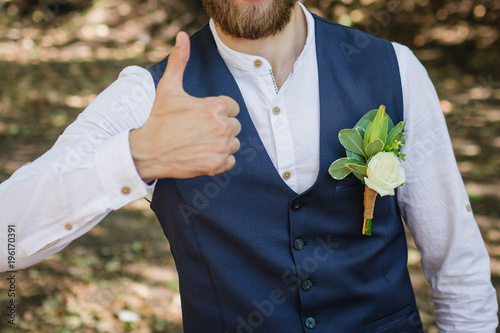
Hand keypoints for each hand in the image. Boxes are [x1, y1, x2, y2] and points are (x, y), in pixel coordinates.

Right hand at [129, 32, 240, 182]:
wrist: (148, 151)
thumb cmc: (159, 119)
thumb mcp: (169, 88)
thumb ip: (180, 61)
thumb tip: (182, 36)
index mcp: (216, 107)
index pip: (231, 107)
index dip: (216, 111)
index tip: (199, 116)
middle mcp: (224, 126)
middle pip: (234, 125)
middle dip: (219, 127)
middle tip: (197, 130)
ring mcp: (222, 147)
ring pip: (233, 143)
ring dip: (221, 143)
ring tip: (199, 142)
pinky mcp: (219, 165)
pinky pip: (230, 160)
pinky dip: (219, 160)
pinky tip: (202, 154)